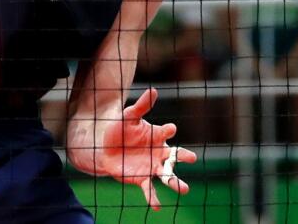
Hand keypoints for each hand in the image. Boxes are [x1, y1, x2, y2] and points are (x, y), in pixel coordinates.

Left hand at [90, 88, 195, 210]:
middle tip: (193, 158)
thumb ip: (141, 106)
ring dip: (176, 183)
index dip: (167, 130)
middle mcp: (159, 153)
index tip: (168, 129)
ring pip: (168, 176)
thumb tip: (154, 90)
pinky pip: (150, 190)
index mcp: (158, 136)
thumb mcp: (128, 117)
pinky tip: (157, 207)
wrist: (104, 148)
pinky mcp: (142, 179)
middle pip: (176, 156)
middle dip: (184, 157)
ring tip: (184, 189)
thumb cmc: (120, 130)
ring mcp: (152, 167)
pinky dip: (154, 199)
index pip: (167, 132)